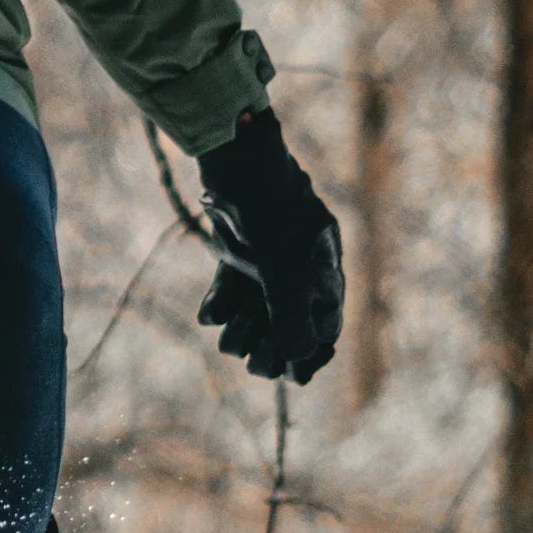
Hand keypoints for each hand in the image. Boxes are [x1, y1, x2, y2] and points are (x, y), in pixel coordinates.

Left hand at [195, 108, 343, 385]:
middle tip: (254, 365)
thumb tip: (300, 357)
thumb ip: (291, 315)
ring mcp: (267, 256)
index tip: (291, 376)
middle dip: (270, 344)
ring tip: (229, 343)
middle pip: (288, 319)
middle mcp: (299, 266)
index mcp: (323, 271)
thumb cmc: (269, 211)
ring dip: (243, 326)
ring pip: (257, 304)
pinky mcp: (239, 245)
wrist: (234, 156)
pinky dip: (222, 300)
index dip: (310, 353)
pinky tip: (207, 317)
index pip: (325, 325)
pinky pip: (234, 283)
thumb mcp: (283, 269)